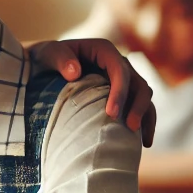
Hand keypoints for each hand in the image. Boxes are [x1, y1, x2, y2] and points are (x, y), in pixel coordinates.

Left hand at [28, 39, 155, 146]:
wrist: (47, 64)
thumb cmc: (48, 57)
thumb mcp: (49, 54)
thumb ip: (60, 59)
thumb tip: (75, 72)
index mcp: (104, 50)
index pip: (120, 70)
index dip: (120, 91)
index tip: (112, 114)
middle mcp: (118, 62)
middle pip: (138, 83)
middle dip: (137, 106)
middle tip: (130, 128)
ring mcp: (124, 78)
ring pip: (145, 95)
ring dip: (145, 116)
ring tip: (141, 140)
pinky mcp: (124, 92)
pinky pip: (141, 105)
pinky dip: (145, 121)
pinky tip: (144, 142)